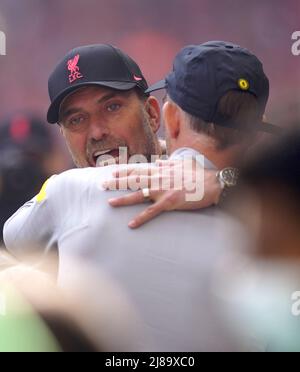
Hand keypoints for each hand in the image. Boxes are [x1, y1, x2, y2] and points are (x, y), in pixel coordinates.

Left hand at [103, 159, 221, 228]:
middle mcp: (159, 178)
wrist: (213, 183)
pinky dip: (141, 218)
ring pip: (139, 195)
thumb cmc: (199, 174)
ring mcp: (163, 190)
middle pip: (133, 180)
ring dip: (123, 199)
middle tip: (102, 184)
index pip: (138, 168)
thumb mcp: (182, 164)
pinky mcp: (170, 202)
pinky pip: (152, 212)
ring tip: (110, 203)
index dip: (124, 170)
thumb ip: (169, 163)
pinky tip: (131, 224)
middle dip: (117, 182)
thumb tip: (160, 162)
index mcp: (161, 170)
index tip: (111, 172)